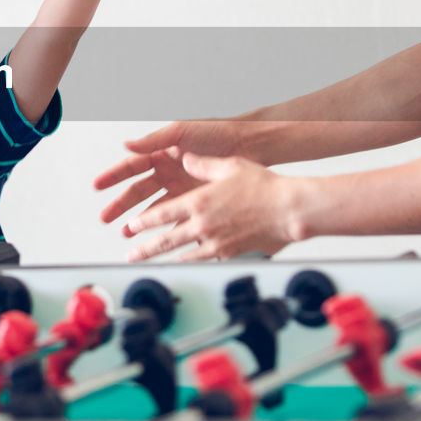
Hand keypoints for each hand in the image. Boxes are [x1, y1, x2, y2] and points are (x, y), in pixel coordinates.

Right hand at [95, 119, 242, 224]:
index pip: (131, 167)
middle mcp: (168, 172)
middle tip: (106, 218)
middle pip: (138, 192)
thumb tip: (128, 144)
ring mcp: (181, 188)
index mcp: (161, 154)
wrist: (251, 144)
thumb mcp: (182, 132)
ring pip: (154, 208)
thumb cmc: (217, 132)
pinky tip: (157, 238)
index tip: (98, 186)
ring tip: (127, 234)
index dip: (113, 177)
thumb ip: (154, 140)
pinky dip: (167, 228)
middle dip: (121, 206)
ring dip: (140, 221)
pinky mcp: (196, 201)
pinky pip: (177, 217)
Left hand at [118, 153, 302, 261]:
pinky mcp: (228, 252)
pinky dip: (190, 259)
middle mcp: (202, 225)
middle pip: (164, 241)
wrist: (289, 210)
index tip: (131, 226)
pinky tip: (185, 261)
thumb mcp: (229, 166)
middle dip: (144, 248)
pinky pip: (203, 258)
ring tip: (150, 262)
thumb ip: (202, 163)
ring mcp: (215, 242)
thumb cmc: (264, 186)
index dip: (142, 222)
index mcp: (198, 202)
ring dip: (163, 258)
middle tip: (131, 254)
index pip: (160, 214)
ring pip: (181, 254)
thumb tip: (185, 157)